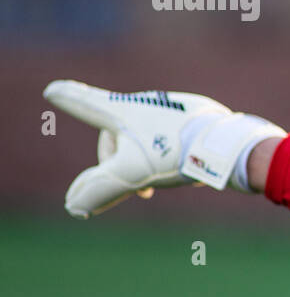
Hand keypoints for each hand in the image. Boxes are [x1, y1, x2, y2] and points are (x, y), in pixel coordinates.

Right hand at [43, 80, 284, 218]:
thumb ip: (98, 189)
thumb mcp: (130, 174)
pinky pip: (170, 136)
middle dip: (118, 164)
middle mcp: (145, 102)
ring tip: (158, 183)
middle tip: (139, 192)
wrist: (228, 145)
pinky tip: (182, 170)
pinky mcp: (195, 115)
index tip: (53, 90)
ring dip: (144, 162)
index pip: (87, 104)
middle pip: (116, 134)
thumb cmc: (175, 153)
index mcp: (123, 111)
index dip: (70, 99)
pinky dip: (168, 156)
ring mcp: (171, 106)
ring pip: (144, 138)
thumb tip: (73, 206)